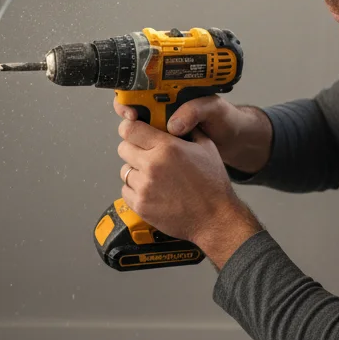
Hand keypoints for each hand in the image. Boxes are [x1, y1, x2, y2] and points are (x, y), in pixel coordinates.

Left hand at [117, 118, 261, 267]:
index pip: (130, 129)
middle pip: (123, 148)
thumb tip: (174, 120)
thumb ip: (187, 130)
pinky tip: (152, 191)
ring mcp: (144, 187)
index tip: (133, 131)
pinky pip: (126, 191)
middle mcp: (152, 165)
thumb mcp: (206, 147)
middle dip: (133, 149)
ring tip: (153, 177)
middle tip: (146, 155)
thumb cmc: (212, 185)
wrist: (215, 218)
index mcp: (167, 147)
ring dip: (135, 171)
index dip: (130, 128)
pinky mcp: (141, 205)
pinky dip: (135, 190)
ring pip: (124, 171)